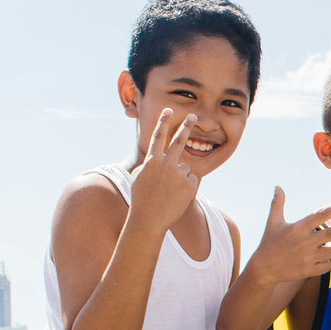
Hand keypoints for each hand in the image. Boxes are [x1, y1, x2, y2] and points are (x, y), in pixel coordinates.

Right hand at [129, 109, 199, 234]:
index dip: (163, 122)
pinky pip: (191, 180)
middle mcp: (166, 163)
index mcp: (152, 161)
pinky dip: (186, 187)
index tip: (169, 110)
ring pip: (184, 168)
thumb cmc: (141, 199)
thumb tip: (154, 160)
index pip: (158, 136)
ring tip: (169, 192)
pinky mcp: (189, 184)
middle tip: (193, 116)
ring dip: (179, 178)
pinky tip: (177, 196)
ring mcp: (178, 173)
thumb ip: (148, 165)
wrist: (149, 219)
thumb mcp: (137, 178)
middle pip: (179, 141)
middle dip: (186, 126)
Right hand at [248, 188, 330, 284]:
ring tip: (320, 247)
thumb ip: (278, 204)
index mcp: (298, 228)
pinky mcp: (309, 270)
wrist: (264, 269)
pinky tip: (315, 260)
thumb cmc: (269, 243)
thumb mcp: (273, 222)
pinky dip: (325, 262)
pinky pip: (327, 265)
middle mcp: (305, 242)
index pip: (319, 215)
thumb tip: (278, 186)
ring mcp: (308, 257)